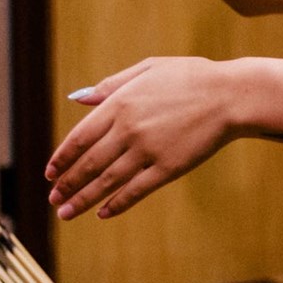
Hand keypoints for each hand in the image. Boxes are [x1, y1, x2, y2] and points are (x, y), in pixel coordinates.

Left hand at [47, 57, 236, 218]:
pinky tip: (103, 213)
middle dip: (67, 184)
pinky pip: (135, 191)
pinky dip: (116, 204)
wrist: (231, 95)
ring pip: (106, 182)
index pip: (80, 137)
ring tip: (66, 212)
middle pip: (88, 163)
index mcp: (121, 103)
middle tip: (54, 198)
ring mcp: (148, 150)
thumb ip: (111, 85)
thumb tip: (78, 98)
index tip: (50, 172)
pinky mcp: (169, 168)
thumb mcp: (148, 69)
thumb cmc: (191, 77)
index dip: (62, 157)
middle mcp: (129, 129)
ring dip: (83, 200)